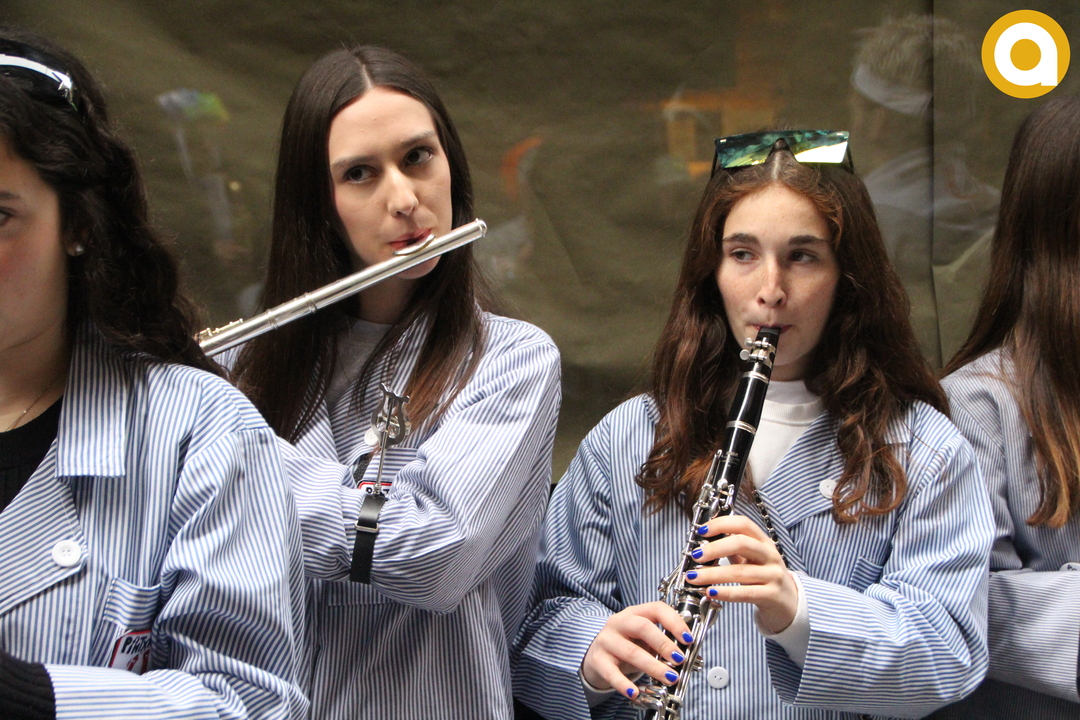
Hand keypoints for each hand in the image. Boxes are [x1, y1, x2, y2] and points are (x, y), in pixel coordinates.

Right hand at [581, 601, 691, 699]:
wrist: (597, 655)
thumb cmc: (628, 645)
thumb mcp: (646, 640)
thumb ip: (665, 643)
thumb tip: (693, 655)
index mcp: (635, 613)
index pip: (656, 609)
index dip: (674, 622)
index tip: (688, 639)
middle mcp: (619, 622)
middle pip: (643, 627)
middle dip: (664, 644)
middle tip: (679, 659)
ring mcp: (607, 640)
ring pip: (631, 652)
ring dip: (653, 667)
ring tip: (670, 678)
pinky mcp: (598, 660)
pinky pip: (611, 673)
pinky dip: (624, 684)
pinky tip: (635, 692)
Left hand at [685, 515, 797, 633]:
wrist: (790, 604)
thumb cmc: (765, 578)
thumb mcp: (752, 559)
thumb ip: (732, 549)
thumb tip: (703, 542)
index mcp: (763, 542)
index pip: (743, 524)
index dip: (721, 524)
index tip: (702, 530)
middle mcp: (770, 555)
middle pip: (742, 544)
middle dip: (715, 548)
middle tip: (696, 555)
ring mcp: (773, 575)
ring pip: (740, 571)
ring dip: (713, 574)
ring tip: (694, 577)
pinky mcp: (772, 595)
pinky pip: (746, 593)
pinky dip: (726, 592)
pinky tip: (711, 592)